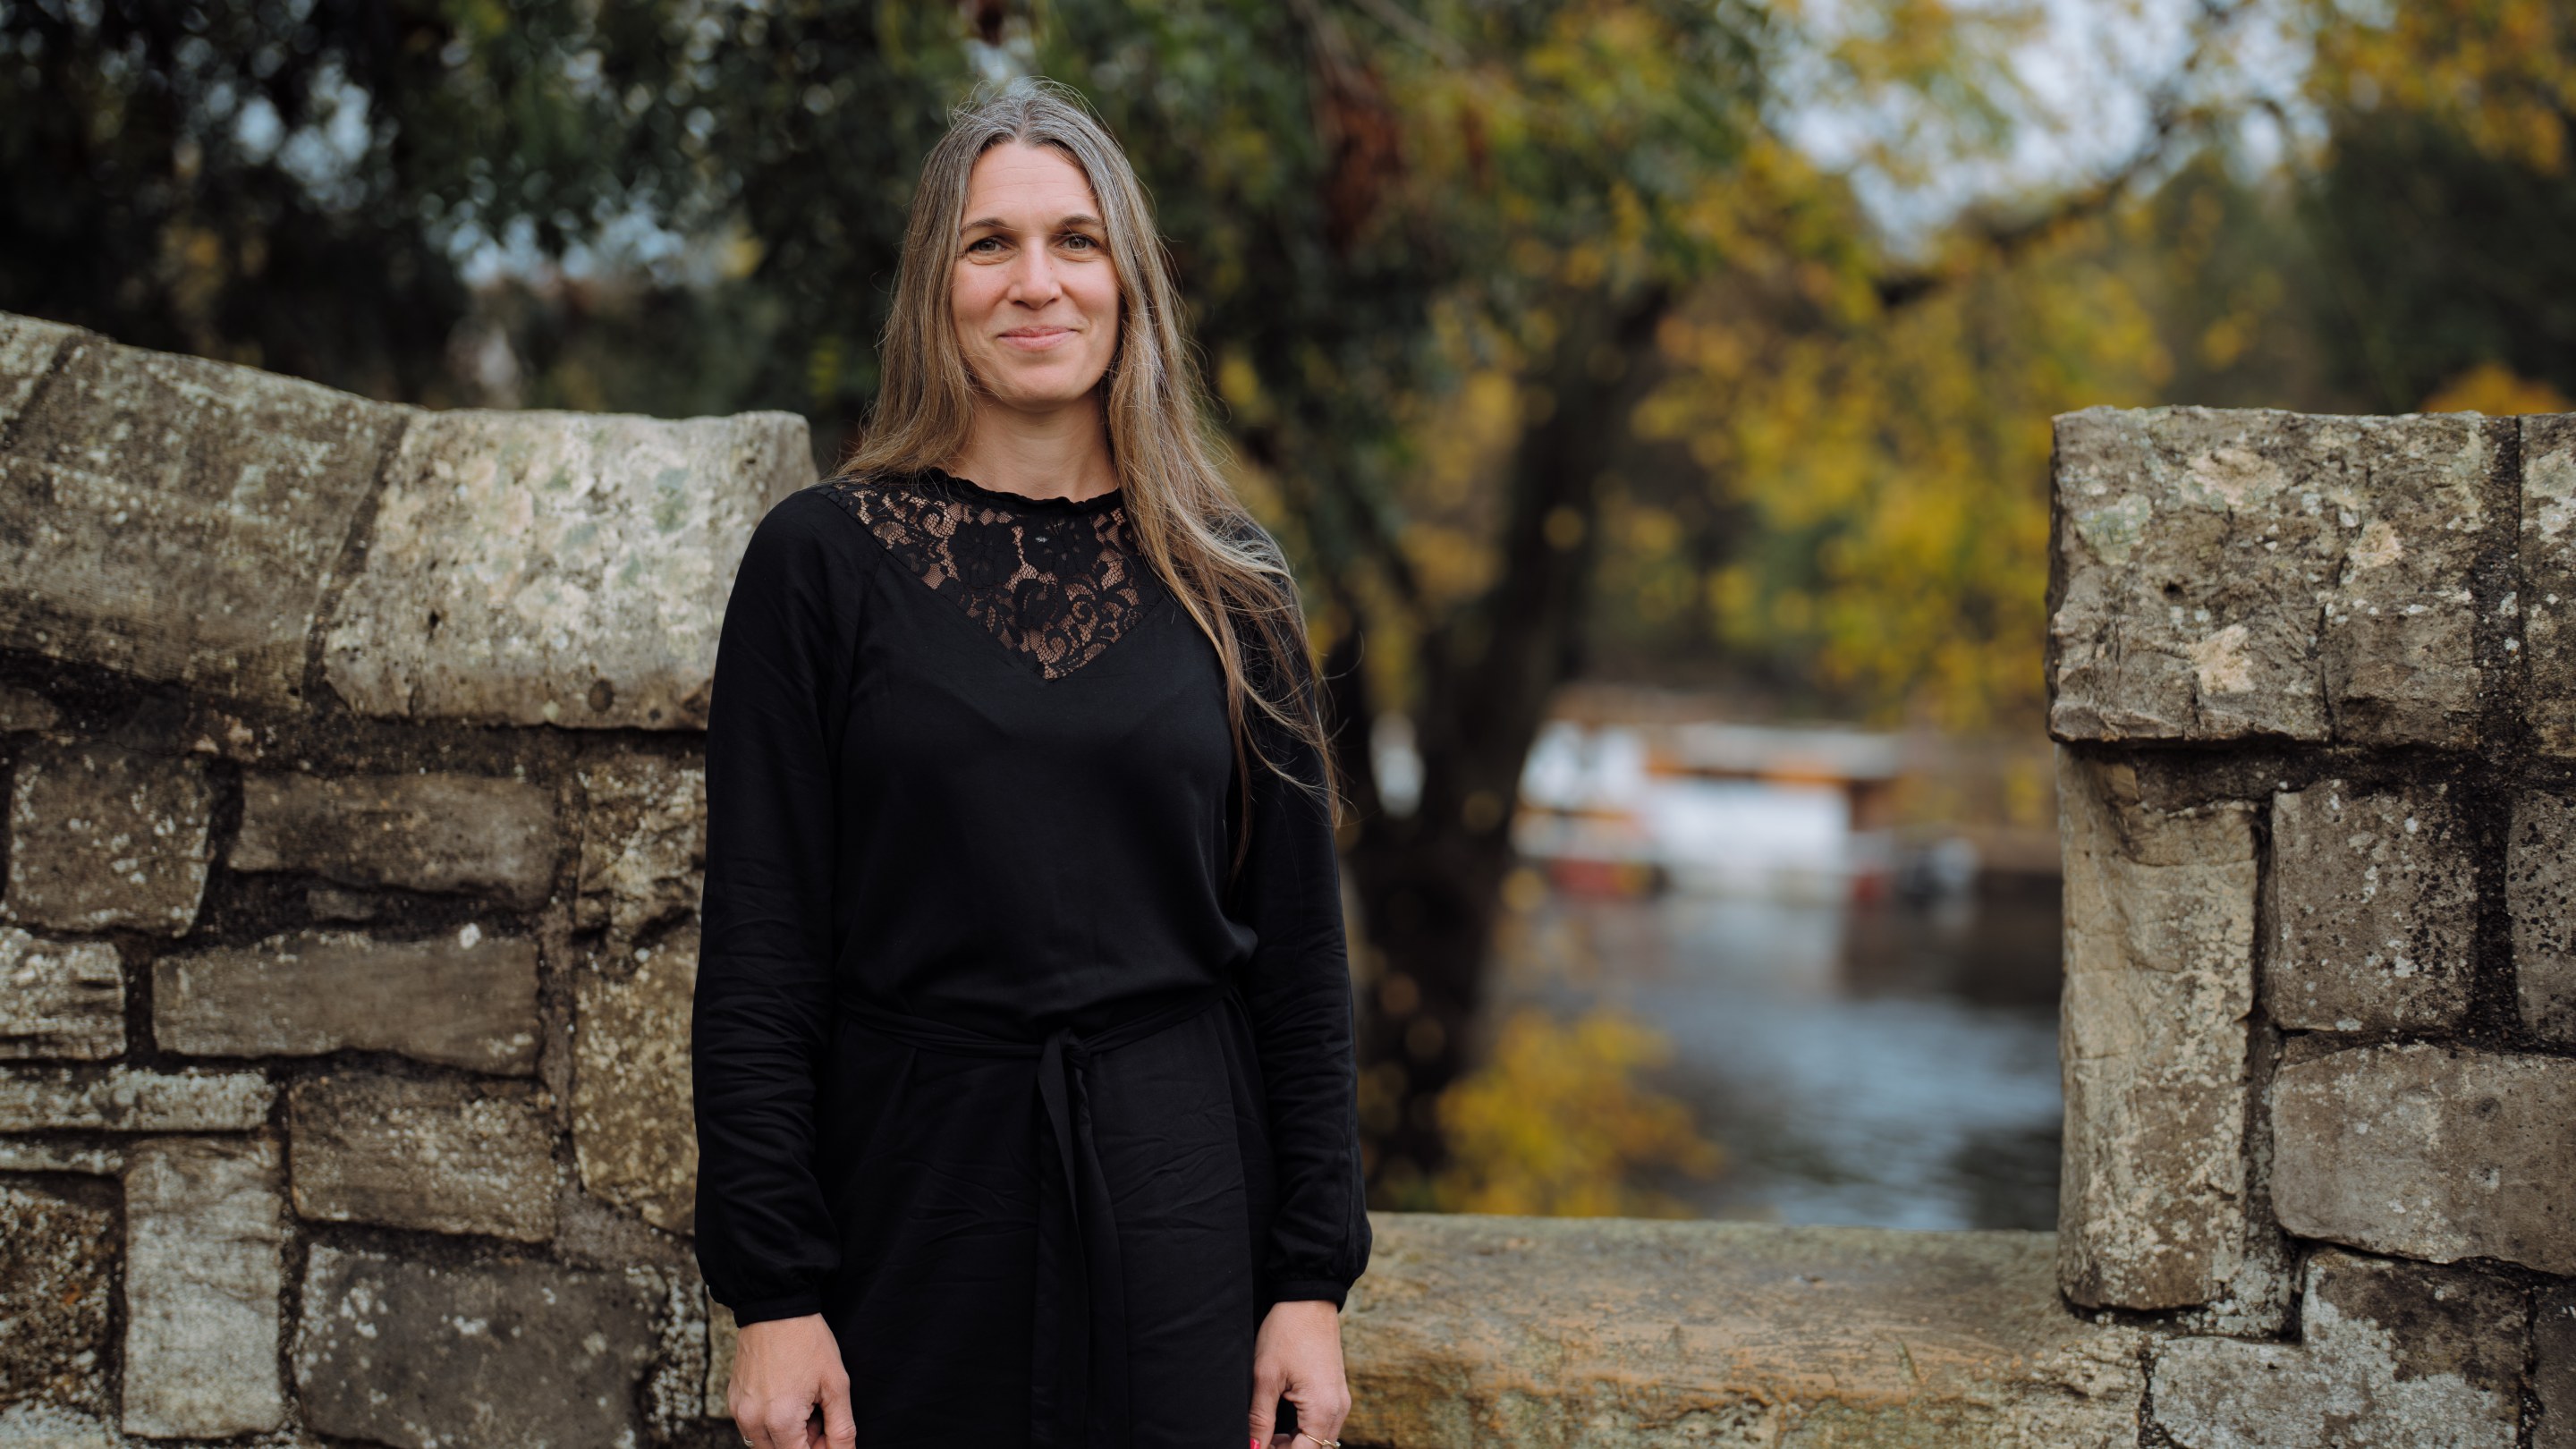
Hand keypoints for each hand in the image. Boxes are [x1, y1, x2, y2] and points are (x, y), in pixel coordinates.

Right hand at [729, 1313, 856, 1448]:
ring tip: (803, 1404)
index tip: (829, 1429)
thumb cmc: (807, 1341)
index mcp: (780, 1421)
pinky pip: (752, 1427)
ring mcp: (739, 1412)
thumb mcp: (835, 1385)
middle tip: (819, 1414)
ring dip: (786, 1436)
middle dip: (803, 1443)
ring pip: (765, 1444)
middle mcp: (753, 1421)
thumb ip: (842, 1428)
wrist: (776, 1307)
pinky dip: (770, 1422)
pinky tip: (785, 1397)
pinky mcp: (733, 1401)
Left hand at [1249, 1299, 1350, 1448]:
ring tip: (1266, 1434)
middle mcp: (1338, 1408)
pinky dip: (1303, 1431)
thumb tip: (1253, 1447)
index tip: (1256, 1447)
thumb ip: (1260, 1418)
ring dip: (1295, 1443)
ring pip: (1319, 1439)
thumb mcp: (1266, 1376)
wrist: (1308, 1299)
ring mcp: (1340, 1400)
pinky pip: (1323, 1424)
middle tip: (1259, 1441)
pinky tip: (1281, 1424)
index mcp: (1323, 1408)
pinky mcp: (1337, 1393)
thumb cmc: (1286, 1332)